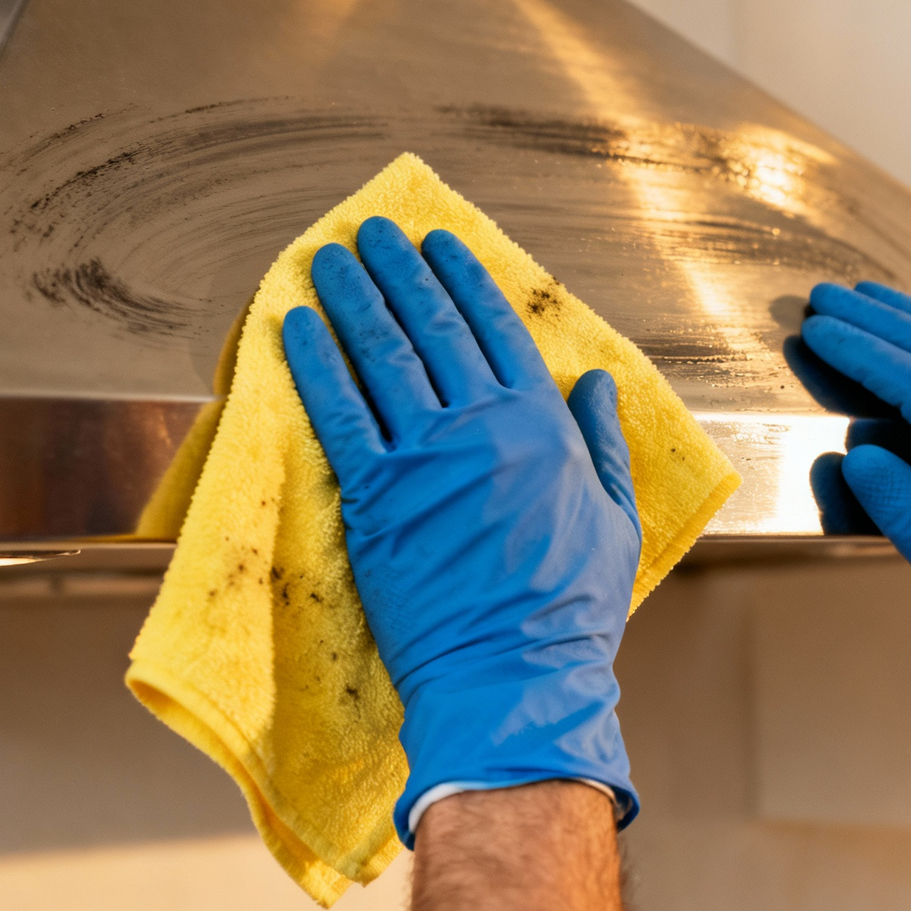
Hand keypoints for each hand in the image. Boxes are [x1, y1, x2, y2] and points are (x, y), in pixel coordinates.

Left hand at [283, 218, 642, 843]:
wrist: (512, 675)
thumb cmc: (568, 608)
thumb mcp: (615, 516)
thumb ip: (602, 442)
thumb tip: (595, 382)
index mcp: (540, 424)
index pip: (495, 326)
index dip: (462, 277)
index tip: (438, 242)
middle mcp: (481, 424)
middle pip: (430, 325)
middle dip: (397, 270)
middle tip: (372, 235)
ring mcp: (424, 456)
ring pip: (379, 353)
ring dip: (351, 298)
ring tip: (330, 261)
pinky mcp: (373, 495)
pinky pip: (337, 411)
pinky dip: (313, 362)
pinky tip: (295, 328)